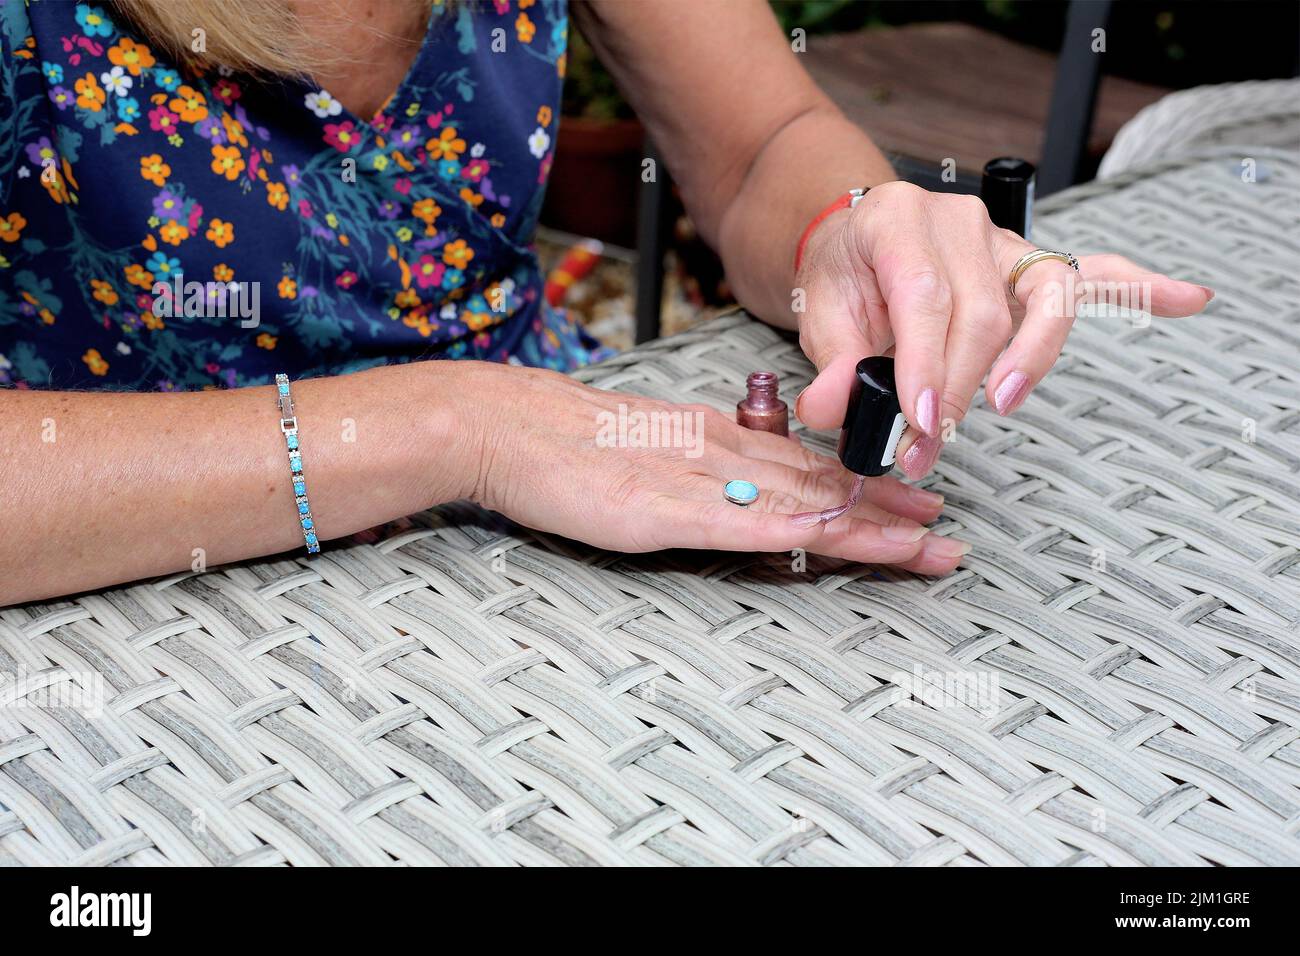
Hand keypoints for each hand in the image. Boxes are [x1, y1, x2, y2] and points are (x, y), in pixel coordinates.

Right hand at [464, 362, 968, 574]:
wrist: (509, 426)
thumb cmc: (564, 442)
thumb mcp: (644, 451)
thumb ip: (693, 470)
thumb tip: (733, 494)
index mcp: (717, 440)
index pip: (807, 468)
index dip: (865, 490)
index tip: (911, 509)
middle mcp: (722, 455)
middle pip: (822, 487)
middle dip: (890, 514)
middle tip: (946, 536)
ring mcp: (699, 481)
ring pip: (801, 504)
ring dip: (868, 528)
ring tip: (924, 546)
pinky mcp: (668, 509)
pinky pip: (747, 522)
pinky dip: (801, 530)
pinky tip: (839, 537)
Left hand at [793, 181, 1213, 476]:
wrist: (853, 241)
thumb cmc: (843, 277)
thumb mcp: (818, 317)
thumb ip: (830, 366)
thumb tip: (831, 411)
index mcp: (897, 221)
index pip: (924, 296)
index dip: (927, 364)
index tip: (920, 423)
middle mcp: (958, 221)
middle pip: (982, 309)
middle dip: (959, 388)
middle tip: (928, 448)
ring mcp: (1004, 240)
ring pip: (1043, 295)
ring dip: (1031, 358)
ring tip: (1005, 402)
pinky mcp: (1031, 265)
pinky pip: (1095, 273)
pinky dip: (1140, 288)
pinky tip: (1186, 299)